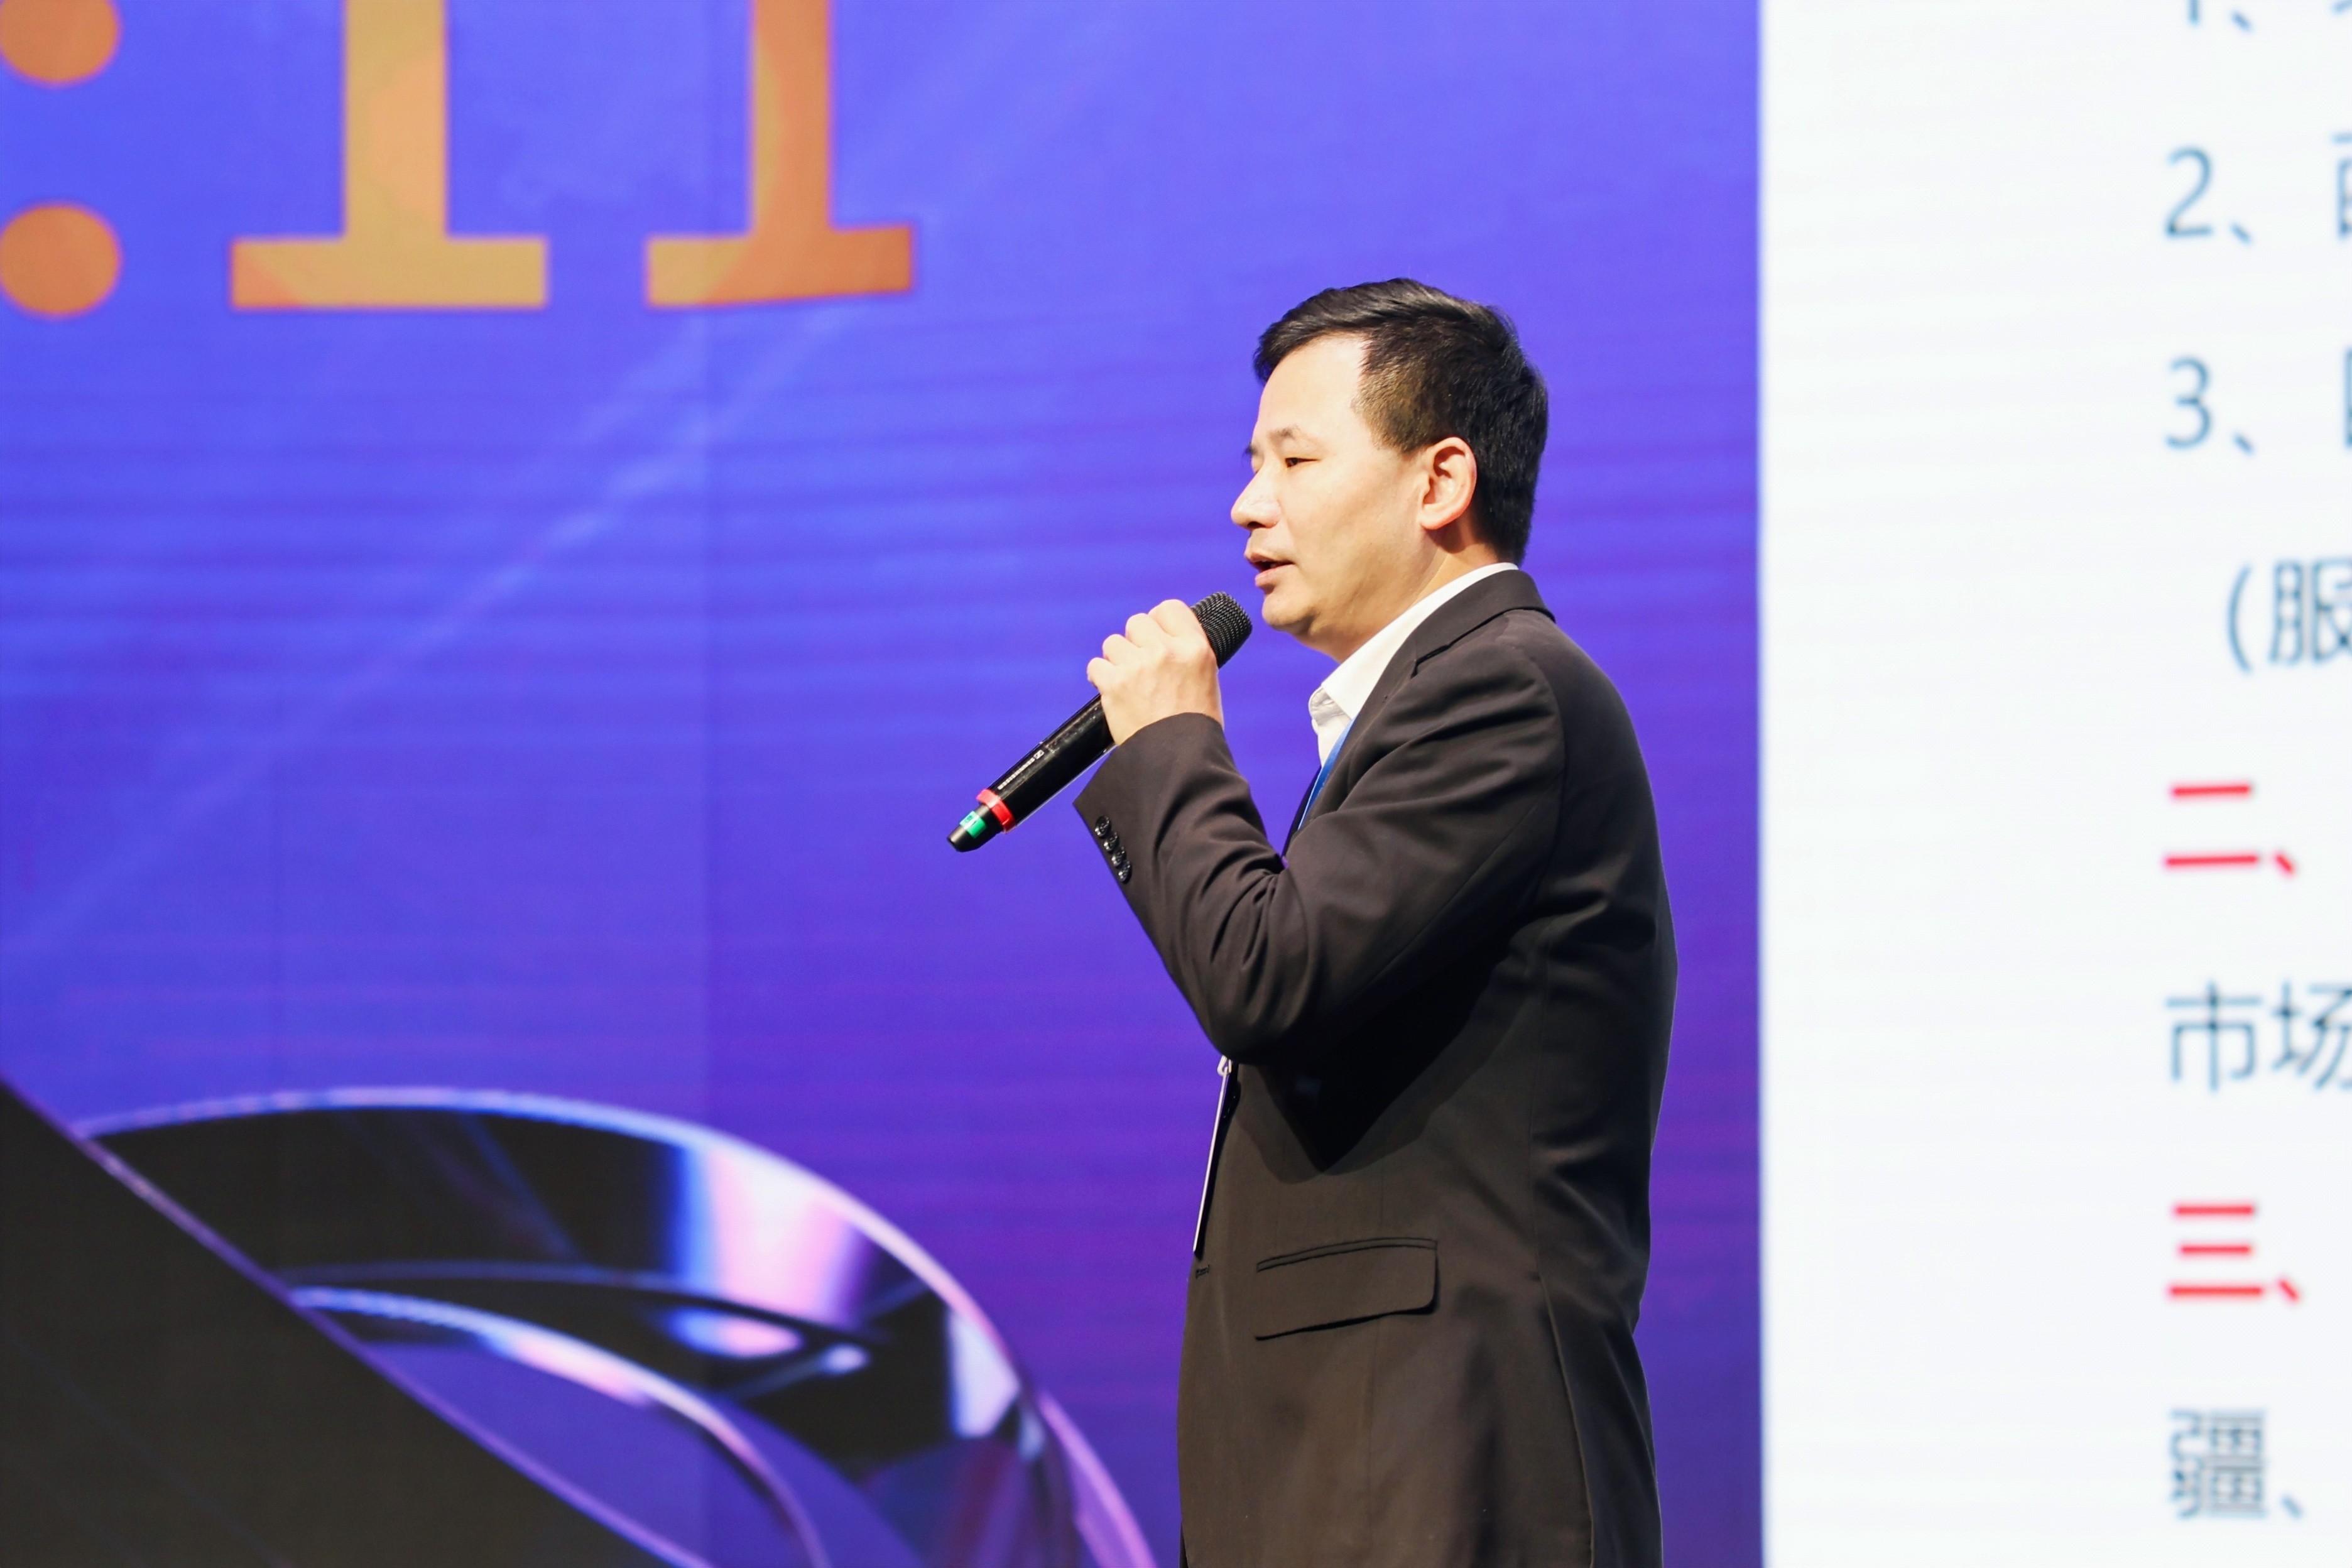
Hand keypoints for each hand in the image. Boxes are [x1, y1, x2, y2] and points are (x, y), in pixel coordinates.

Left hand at [1087, 600, 1222, 744]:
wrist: (1179, 761)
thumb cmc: (1195, 726)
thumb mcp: (1205, 680)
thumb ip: (1185, 654)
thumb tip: (1162, 639)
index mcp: (1195, 648)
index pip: (1169, 608)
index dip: (1158, 620)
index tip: (1154, 635)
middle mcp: (1167, 651)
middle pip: (1137, 622)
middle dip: (1135, 641)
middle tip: (1141, 665)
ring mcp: (1139, 666)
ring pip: (1113, 643)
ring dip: (1117, 660)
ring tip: (1128, 683)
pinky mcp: (1114, 684)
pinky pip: (1096, 666)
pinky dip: (1101, 679)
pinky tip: (1112, 692)